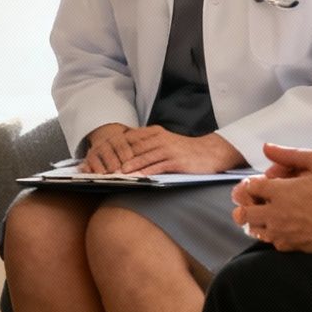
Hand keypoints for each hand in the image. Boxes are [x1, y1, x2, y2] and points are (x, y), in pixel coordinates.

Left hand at [84, 124, 243, 174]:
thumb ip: (147, 146)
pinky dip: (143, 172)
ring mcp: (167, 149)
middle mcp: (159, 139)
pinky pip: (156, 167)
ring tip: (113, 175)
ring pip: (142, 158)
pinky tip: (134, 178)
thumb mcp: (165, 143)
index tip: (100, 159)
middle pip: (132, 149)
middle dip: (116, 159)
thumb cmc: (186, 151)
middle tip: (102, 169)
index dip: (113, 149)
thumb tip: (127, 155)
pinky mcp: (175, 161)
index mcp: (154, 133)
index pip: (128, 140)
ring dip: (126, 167)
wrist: (211, 153)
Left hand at [232, 144, 311, 254]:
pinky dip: (272, 236)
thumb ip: (290, 157)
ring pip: (255, 230)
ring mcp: (282, 231)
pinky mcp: (291, 246)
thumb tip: (266, 147)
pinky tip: (280, 231)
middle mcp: (275, 212)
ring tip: (264, 218)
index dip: (250, 185)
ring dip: (256, 222)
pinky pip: (272, 242)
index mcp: (280, 191)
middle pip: (244, 212)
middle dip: (245, 207)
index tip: (256, 186)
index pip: (251, 187)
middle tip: (253, 204)